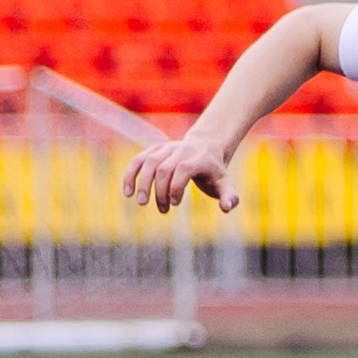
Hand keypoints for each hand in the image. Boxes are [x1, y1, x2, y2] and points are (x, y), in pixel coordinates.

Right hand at [121, 137, 237, 213]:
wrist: (206, 148)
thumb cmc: (214, 172)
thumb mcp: (226, 184)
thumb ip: (230, 197)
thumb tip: (227, 208)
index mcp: (200, 159)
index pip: (184, 169)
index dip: (176, 186)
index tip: (176, 204)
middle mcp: (182, 150)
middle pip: (164, 168)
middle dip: (160, 190)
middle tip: (162, 209)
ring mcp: (167, 148)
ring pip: (149, 162)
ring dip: (143, 184)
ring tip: (142, 203)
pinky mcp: (155, 149)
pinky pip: (139, 160)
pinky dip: (131, 174)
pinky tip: (128, 192)